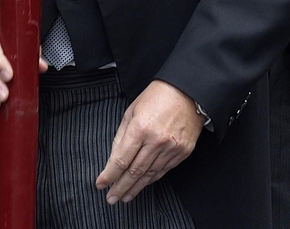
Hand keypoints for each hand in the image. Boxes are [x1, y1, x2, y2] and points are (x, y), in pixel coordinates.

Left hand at [95, 80, 202, 203]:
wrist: (188, 92)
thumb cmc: (157, 97)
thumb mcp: (132, 111)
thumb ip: (121, 136)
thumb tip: (113, 159)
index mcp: (140, 128)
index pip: (121, 159)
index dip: (109, 175)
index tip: (101, 184)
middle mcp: (156, 141)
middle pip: (134, 171)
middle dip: (120, 187)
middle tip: (111, 199)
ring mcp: (172, 148)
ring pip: (149, 174)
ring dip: (135, 187)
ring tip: (125, 197)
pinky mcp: (183, 152)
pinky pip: (164, 170)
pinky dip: (151, 179)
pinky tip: (142, 185)